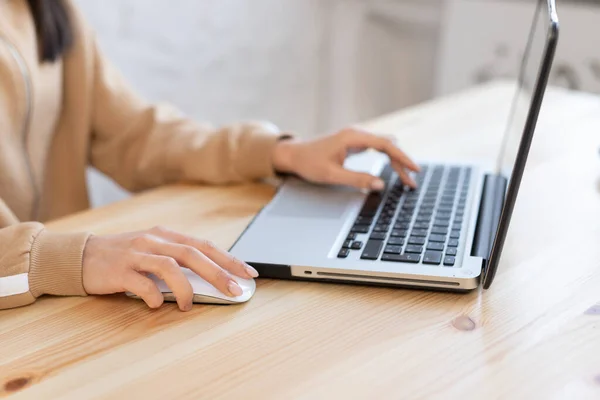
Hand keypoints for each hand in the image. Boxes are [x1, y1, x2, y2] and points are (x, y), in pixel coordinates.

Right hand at [82, 226, 258, 310]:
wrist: (80, 256)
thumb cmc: (123, 257)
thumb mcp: (152, 251)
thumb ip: (176, 260)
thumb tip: (210, 278)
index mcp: (166, 235)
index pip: (204, 245)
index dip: (228, 258)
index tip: (248, 273)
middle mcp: (154, 240)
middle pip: (193, 254)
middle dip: (218, 273)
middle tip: (235, 291)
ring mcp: (136, 253)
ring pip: (170, 266)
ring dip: (185, 288)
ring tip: (188, 306)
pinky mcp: (119, 270)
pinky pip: (141, 284)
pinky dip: (153, 296)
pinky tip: (157, 305)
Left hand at [272, 128, 419, 189]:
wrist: (293, 155)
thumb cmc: (309, 163)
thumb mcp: (332, 175)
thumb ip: (357, 179)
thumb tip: (380, 184)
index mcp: (353, 137)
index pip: (386, 145)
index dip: (402, 158)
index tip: (415, 170)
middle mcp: (357, 133)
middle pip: (388, 145)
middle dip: (402, 163)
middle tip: (412, 182)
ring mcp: (355, 137)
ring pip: (384, 147)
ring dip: (396, 161)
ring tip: (406, 179)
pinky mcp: (353, 142)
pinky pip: (376, 148)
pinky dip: (387, 159)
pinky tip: (394, 169)